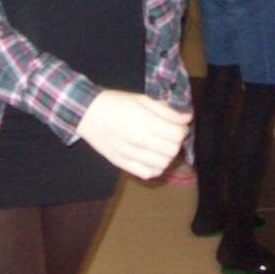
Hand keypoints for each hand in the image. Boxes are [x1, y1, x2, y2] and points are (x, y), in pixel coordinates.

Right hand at [76, 90, 190, 179]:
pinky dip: (155, 168)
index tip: (178, 125)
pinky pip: (147, 174)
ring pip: (162, 165)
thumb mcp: (142, 99)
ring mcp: (129, 154)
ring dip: (167, 156)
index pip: (177, 135)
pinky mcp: (121, 164)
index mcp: (144, 121)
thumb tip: (187, 118)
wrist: (87, 113)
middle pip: (172, 151)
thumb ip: (166, 110)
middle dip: (176, 142)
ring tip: (161, 146)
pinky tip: (152, 157)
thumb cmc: (115, 102)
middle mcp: (138, 140)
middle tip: (170, 135)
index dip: (182, 129)